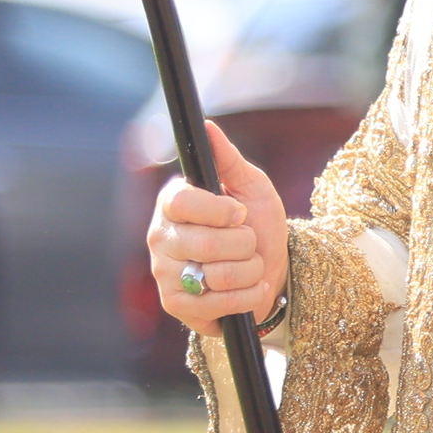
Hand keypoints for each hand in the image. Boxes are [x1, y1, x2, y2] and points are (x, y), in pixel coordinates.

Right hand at [148, 123, 287, 328]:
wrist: (273, 272)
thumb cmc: (258, 225)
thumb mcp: (251, 188)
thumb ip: (228, 159)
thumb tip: (207, 126)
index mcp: (172, 204)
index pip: (182, 201)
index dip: (219, 210)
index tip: (239, 213)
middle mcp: (160, 238)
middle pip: (206, 243)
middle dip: (245, 244)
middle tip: (248, 243)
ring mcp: (164, 274)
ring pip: (218, 274)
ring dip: (251, 270)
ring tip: (249, 266)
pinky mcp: (176, 305)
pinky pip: (221, 302)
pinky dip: (248, 295)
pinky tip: (247, 289)